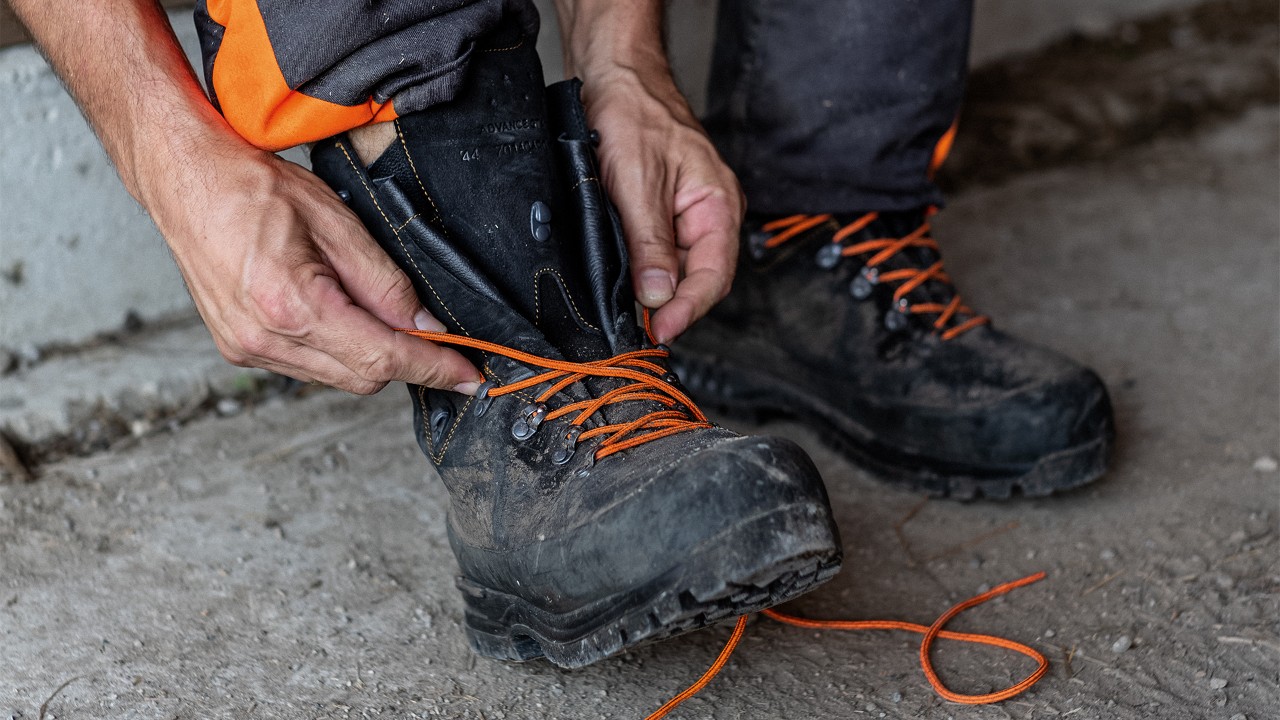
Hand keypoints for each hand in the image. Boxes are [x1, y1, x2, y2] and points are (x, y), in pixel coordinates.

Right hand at [144, 140, 481, 395]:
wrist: (183, 179)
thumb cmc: (250, 187)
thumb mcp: (336, 221)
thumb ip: (385, 282)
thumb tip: (424, 325)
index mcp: (291, 306)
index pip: (383, 358)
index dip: (434, 369)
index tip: (469, 377)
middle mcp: (264, 339)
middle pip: (363, 378)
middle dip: (407, 362)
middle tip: (436, 337)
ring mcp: (247, 348)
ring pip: (336, 376)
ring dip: (370, 356)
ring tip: (378, 311)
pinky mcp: (239, 348)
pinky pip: (308, 366)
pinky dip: (336, 350)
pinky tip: (339, 315)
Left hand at [553, 0, 743, 343]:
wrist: (614, 77)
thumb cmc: (634, 112)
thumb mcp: (638, 181)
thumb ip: (650, 242)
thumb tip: (658, 295)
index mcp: (718, 205)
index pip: (714, 275)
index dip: (688, 308)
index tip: (662, 329)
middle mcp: (707, 215)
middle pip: (697, 279)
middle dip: (671, 305)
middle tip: (640, 330)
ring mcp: (683, 217)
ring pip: (674, 270)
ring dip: (654, 291)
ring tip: (628, 311)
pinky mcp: (659, 215)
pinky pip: (656, 254)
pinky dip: (641, 271)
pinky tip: (623, 282)